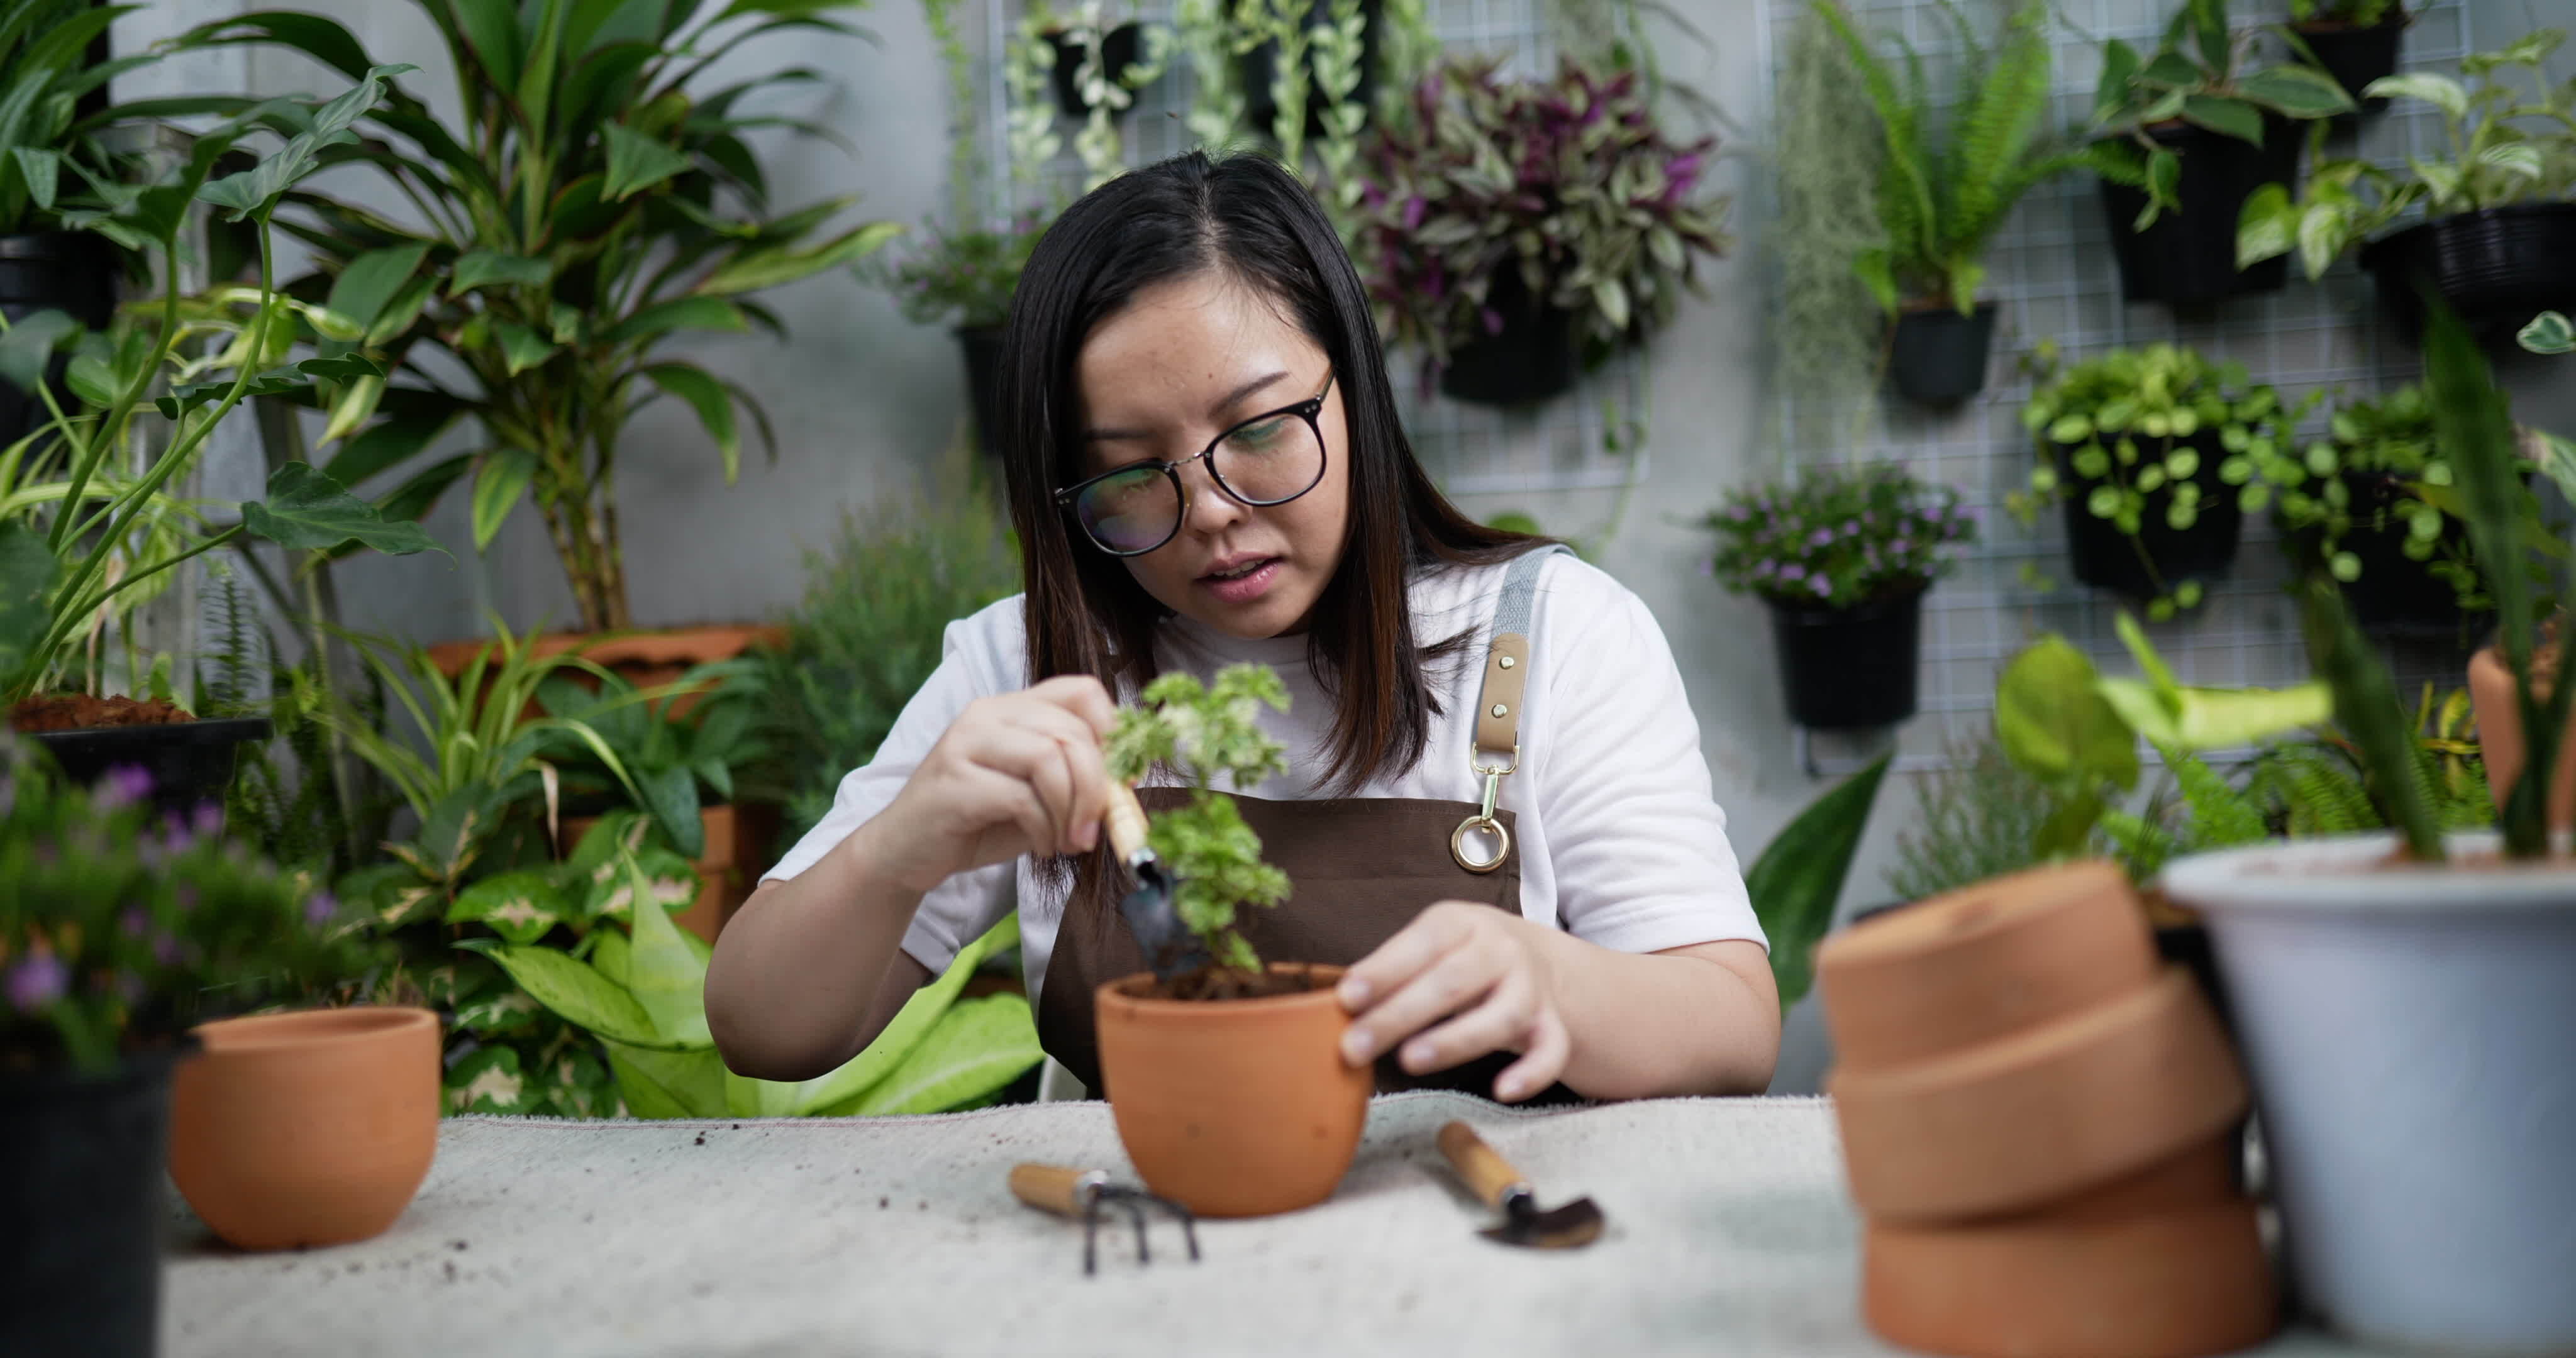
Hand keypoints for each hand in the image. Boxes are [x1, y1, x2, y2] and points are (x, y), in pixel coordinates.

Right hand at [863, 676, 1116, 892]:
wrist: (905, 851)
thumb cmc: (978, 821)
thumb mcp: (1037, 794)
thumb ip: (1074, 781)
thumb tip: (1126, 787)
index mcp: (1012, 707)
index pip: (1081, 691)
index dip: (1115, 734)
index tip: (1125, 781)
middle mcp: (988, 713)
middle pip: (1072, 731)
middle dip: (1097, 788)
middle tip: (1094, 830)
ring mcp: (966, 742)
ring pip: (1050, 758)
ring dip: (1071, 810)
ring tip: (1067, 842)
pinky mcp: (953, 780)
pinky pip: (1021, 797)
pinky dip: (1044, 828)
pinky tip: (1042, 846)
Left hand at [1333, 902, 1569, 1102]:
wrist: (1535, 957)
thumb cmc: (1460, 957)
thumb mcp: (1429, 947)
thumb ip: (1392, 971)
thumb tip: (1342, 1007)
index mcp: (1462, 922)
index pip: (1422, 943)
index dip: (1384, 971)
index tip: (1346, 998)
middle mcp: (1501, 950)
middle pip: (1452, 981)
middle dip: (1400, 1015)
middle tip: (1355, 1047)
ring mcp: (1530, 987)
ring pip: (1501, 1016)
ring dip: (1454, 1040)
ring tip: (1410, 1061)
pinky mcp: (1551, 1024)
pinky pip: (1550, 1051)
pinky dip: (1531, 1073)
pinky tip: (1502, 1091)